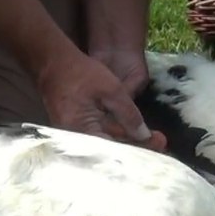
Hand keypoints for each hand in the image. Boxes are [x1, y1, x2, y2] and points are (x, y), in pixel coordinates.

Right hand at [36, 50, 166, 150]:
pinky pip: (99, 139)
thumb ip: (129, 114)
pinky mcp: (75, 132)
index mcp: (83, 132)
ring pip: (107, 146)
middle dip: (138, 146)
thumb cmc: (80, 73)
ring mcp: (74, 138)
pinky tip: (133, 134)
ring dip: (129, 142)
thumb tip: (144, 136)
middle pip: (112, 151)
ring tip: (154, 138)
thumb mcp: (112, 90)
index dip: (140, 148)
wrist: (52, 64)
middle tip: (162, 141)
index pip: (116, 149)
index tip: (160, 143)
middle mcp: (76, 141)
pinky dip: (117, 137)